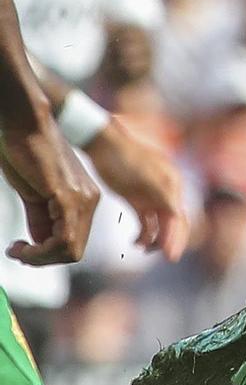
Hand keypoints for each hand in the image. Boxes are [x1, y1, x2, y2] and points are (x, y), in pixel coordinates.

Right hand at [0, 119, 98, 266]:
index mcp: (84, 198)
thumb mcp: (35, 194)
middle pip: (73, 251)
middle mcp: (90, 200)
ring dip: (38, 258)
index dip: (47, 255)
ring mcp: (82, 198)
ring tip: (16, 249)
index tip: (21, 249)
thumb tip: (39, 243)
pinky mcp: (67, 196)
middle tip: (16, 251)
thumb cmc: (26, 153)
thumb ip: (40, 218)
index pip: (74, 242)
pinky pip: (63, 239)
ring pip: (69, 251)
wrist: (25, 124)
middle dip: (42, 259)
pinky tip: (18, 245)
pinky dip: (38, 252)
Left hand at [88, 117, 188, 260]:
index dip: (177, 237)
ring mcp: (151, 196)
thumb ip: (163, 194)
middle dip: (170, 241)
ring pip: (159, 224)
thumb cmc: (125, 158)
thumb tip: (178, 214)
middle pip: (173, 222)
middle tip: (167, 258)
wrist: (103, 145)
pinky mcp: (137, 200)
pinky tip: (134, 242)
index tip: (172, 256)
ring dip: (155, 239)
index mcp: (172, 184)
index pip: (179, 216)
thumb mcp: (145, 177)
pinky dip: (143, 234)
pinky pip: (145, 222)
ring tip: (142, 249)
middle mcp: (165, 191)